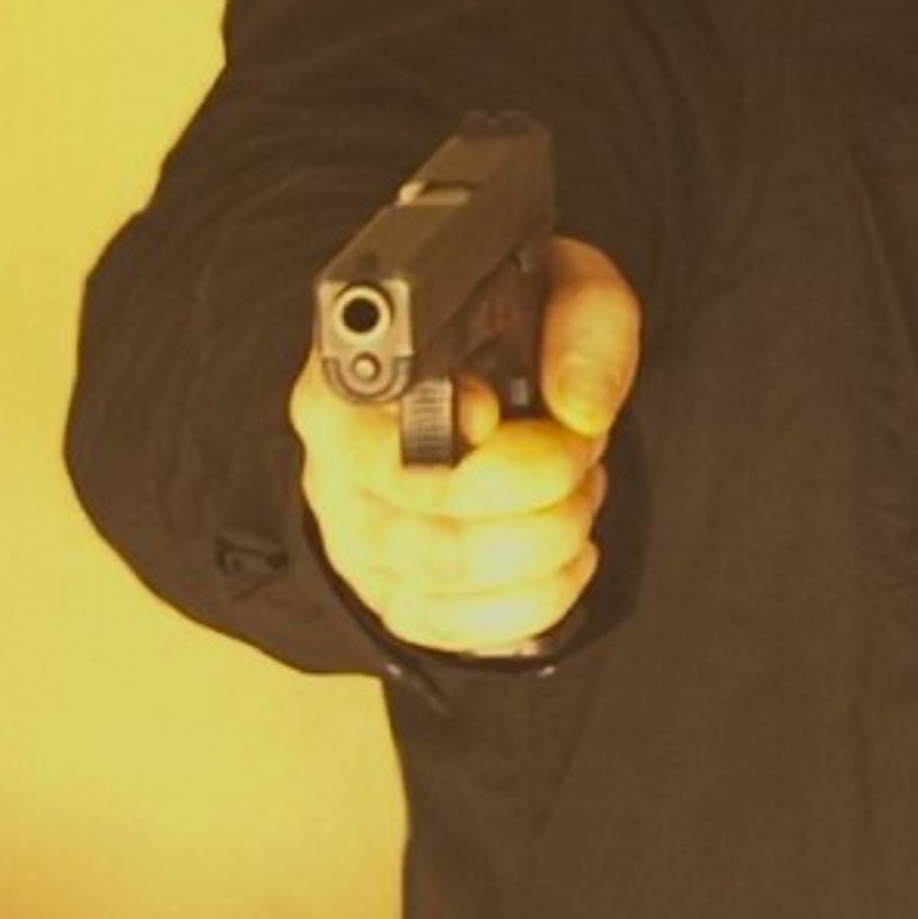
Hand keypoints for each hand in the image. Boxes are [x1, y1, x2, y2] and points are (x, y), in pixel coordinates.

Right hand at [289, 235, 641, 654]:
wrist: (497, 382)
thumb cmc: (516, 334)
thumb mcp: (565, 291)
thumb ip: (584, 328)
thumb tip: (578, 412)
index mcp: (349, 381)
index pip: (371, 431)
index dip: (450, 432)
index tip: (501, 414)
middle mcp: (333, 466)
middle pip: (427, 522)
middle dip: (538, 495)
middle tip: (578, 454)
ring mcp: (357, 540)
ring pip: (446, 578)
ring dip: (545, 543)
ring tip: (575, 494)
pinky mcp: (392, 594)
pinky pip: (456, 628)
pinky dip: (535, 598)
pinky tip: (566, 553)